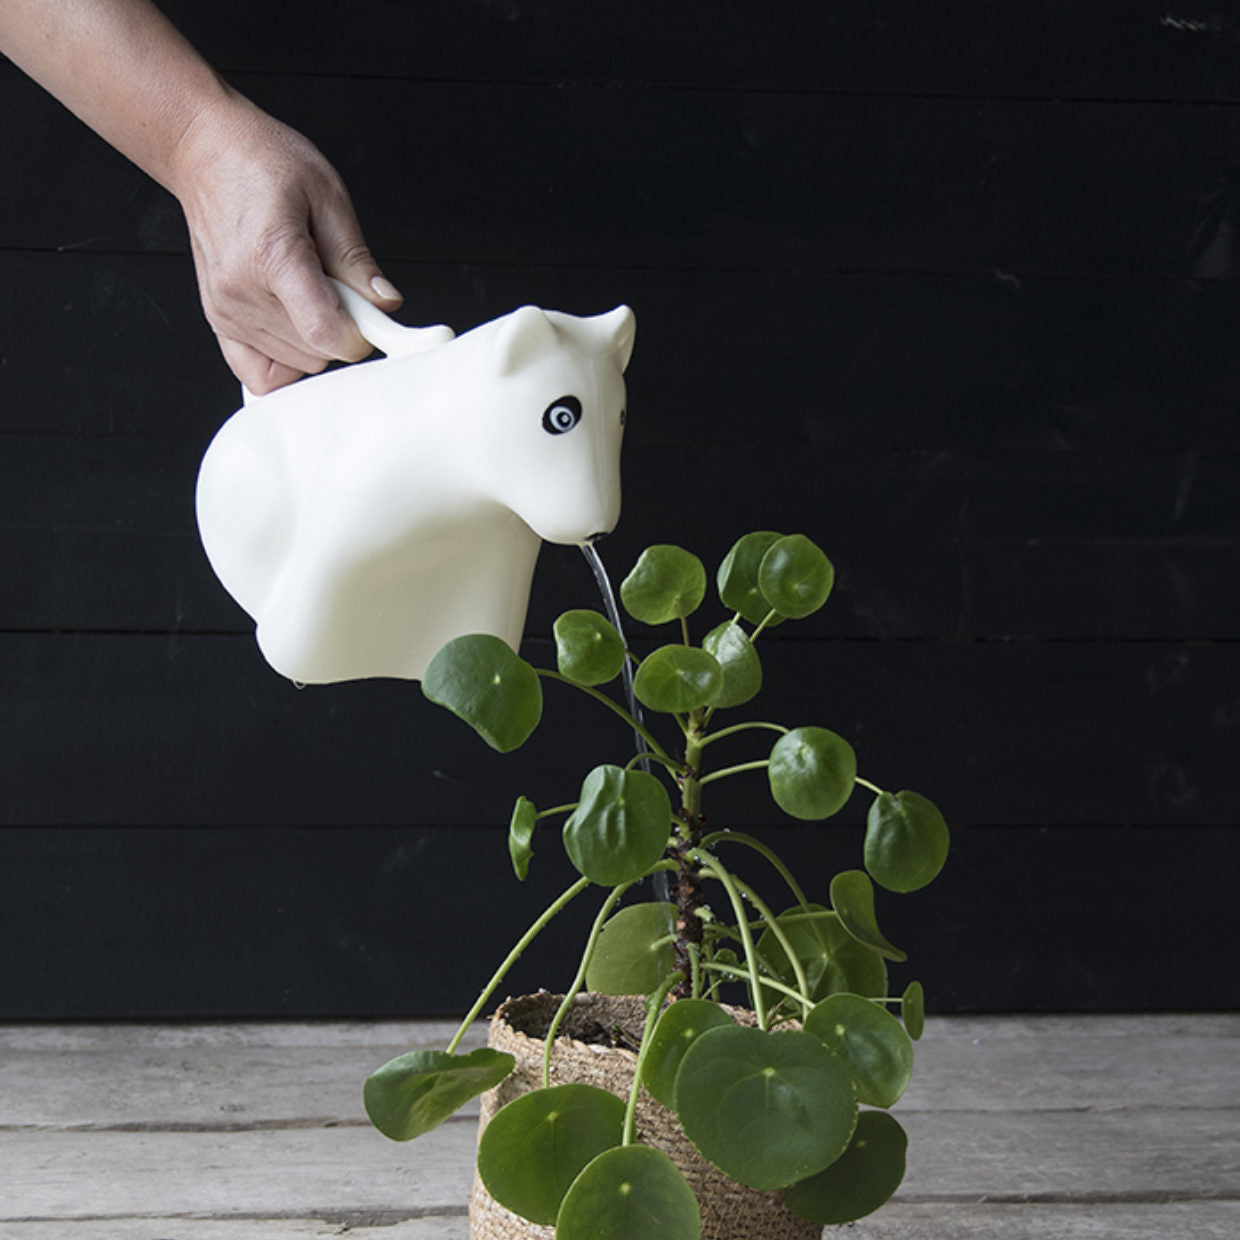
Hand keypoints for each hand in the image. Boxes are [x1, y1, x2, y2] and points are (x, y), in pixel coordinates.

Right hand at [173, 94, 401, 393]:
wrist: (204, 152)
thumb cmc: (263, 163)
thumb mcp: (327, 195)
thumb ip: (356, 258)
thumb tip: (386, 303)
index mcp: (272, 255)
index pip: (324, 332)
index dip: (360, 335)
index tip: (372, 319)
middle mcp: (241, 291)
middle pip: (316, 353)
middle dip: (340, 329)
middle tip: (336, 287)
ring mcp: (226, 311)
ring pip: (296, 365)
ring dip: (315, 340)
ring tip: (308, 291)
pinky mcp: (218, 321)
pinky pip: (259, 376)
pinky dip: (286, 363)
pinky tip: (295, 331)